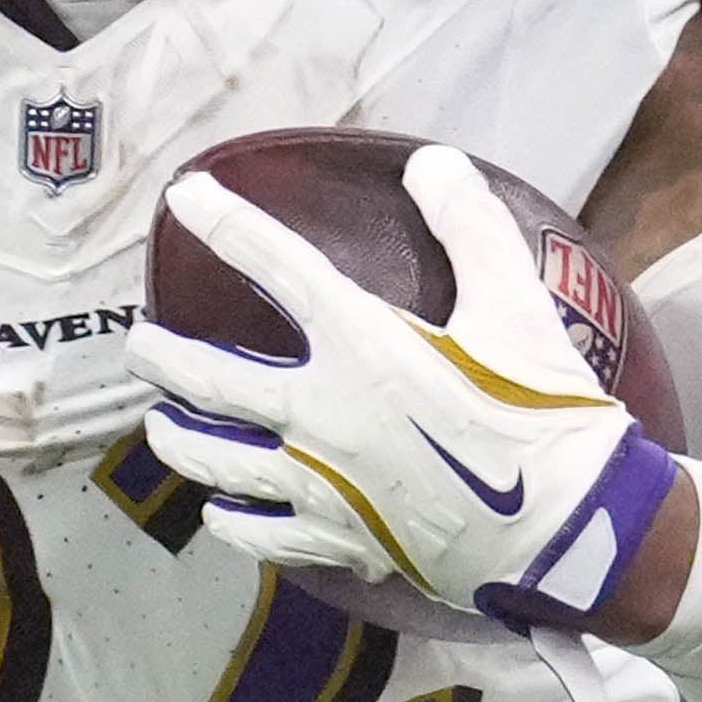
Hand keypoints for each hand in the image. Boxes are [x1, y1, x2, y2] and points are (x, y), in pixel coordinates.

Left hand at [130, 141, 678, 636]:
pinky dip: (233, 523)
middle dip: (163, 357)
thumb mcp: (516, 302)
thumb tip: (431, 163)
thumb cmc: (543, 408)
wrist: (565, 525)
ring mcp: (320, 484)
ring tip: (158, 426)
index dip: (225, 223)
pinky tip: (218, 516)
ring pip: (217, 461)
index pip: (274, 265)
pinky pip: (262, 534)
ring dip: (180, 440)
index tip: (184, 197)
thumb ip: (471, 225)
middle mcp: (319, 414)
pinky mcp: (339, 538)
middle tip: (136, 344)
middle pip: (211, 380)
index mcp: (359, 344)